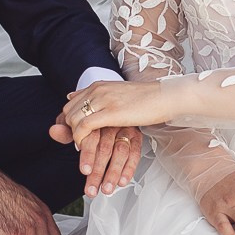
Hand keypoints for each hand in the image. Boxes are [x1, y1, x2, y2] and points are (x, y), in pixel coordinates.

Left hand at [47, 120, 143, 196]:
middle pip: (105, 149)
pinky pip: (135, 153)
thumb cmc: (92, 121)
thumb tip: (54, 131)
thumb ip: (65, 131)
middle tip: (92, 189)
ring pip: (121, 152)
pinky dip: (129, 168)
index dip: (87, 155)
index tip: (85, 171)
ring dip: (114, 173)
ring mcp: (125, 130)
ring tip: (106, 189)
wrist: (111, 107)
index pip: (91, 138)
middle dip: (99, 172)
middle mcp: (111, 124)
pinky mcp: (136, 137)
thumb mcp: (77, 123)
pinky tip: (122, 181)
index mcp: (95, 119)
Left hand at [56, 80, 181, 140]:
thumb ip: (96, 96)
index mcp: (98, 86)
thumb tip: (72, 96)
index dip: (69, 121)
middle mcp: (97, 90)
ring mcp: (103, 100)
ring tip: (83, 148)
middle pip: (68, 112)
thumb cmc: (146, 99)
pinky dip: (81, 139)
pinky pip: (84, 126)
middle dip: (69, 130)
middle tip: (78, 143)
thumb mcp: (116, 94)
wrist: (165, 97)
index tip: (76, 135)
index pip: (71, 103)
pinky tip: (86, 147)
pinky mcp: (111, 113)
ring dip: (74, 137)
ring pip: (74, 119)